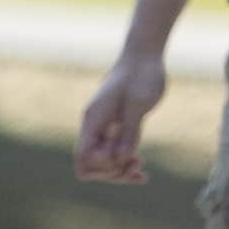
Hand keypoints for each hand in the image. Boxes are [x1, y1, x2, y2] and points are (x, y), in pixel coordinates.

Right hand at [72, 42, 168, 180]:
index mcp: (94, 119)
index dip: (101, 167)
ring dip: (120, 171)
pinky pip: (115, 153)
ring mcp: (105, 127)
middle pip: (91, 164)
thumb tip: (120, 158)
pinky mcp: (118, 127)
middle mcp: (95, 126)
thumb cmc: (141, 74)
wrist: (145, 55)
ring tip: (141, 170)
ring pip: (103, 161)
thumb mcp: (138, 103)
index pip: (83, 157)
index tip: (123, 157)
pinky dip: (125, 163)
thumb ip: (128, 131)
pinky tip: (141, 171)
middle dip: (112, 172)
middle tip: (137, 165)